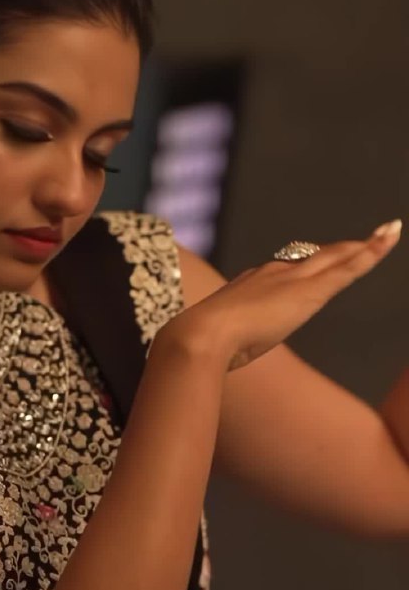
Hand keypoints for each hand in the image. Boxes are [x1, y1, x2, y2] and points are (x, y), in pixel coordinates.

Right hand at [162, 220, 401, 371]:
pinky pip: (348, 268)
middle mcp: (273, 273)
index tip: (319, 263)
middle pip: (315, 257)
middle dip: (340, 250)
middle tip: (365, 240)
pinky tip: (387, 239)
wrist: (202, 335)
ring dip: (364, 245)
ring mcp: (293, 279)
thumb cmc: (202, 345)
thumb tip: (213, 356)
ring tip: (388, 233)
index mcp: (250, 285)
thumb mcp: (218, 343)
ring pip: (336, 257)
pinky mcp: (310, 291)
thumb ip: (223, 343)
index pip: (286, 271)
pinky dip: (371, 254)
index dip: (306, 266)